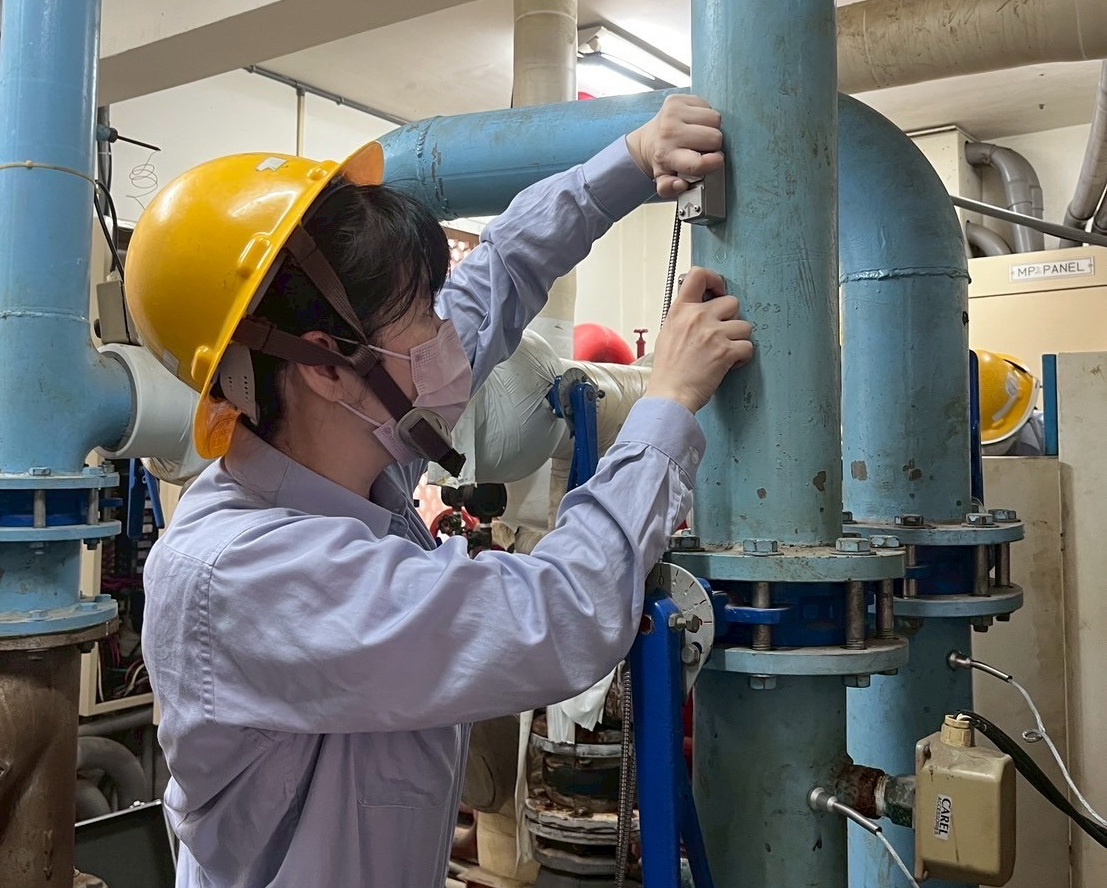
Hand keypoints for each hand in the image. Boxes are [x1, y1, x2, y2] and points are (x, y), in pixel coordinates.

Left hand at [626, 95, 723, 198]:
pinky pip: (708, 105)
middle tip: (702, 147)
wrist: (647, 140)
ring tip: (699, 133)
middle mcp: (668, 132)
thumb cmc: (663, 160)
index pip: (698, 162)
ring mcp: (672, 113)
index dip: (713, 163)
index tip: (716, 161)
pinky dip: (705, 114)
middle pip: (715, 138)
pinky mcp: (676, 99)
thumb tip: (680, 184)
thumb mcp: (664, 181)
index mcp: (667, 156)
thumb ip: (671, 188)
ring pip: (715, 119)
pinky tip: (695, 122)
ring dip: (712, 127)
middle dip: (714, 145)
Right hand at [645, 268, 753, 412]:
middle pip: (732, 301)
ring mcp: (713, 333)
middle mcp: (698, 317)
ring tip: (726, 352)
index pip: (699, 275)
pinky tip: (730, 364)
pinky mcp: (726, 352)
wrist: (670, 395)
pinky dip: (742, 357)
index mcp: (680, 311)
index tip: (718, 291)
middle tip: (722, 333)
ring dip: (739, 340)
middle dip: (731, 318)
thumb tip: (699, 310)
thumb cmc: (668, 371)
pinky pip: (748, 346)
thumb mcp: (667, 333)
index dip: (715, 280)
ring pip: (745, 326)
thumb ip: (684, 317)